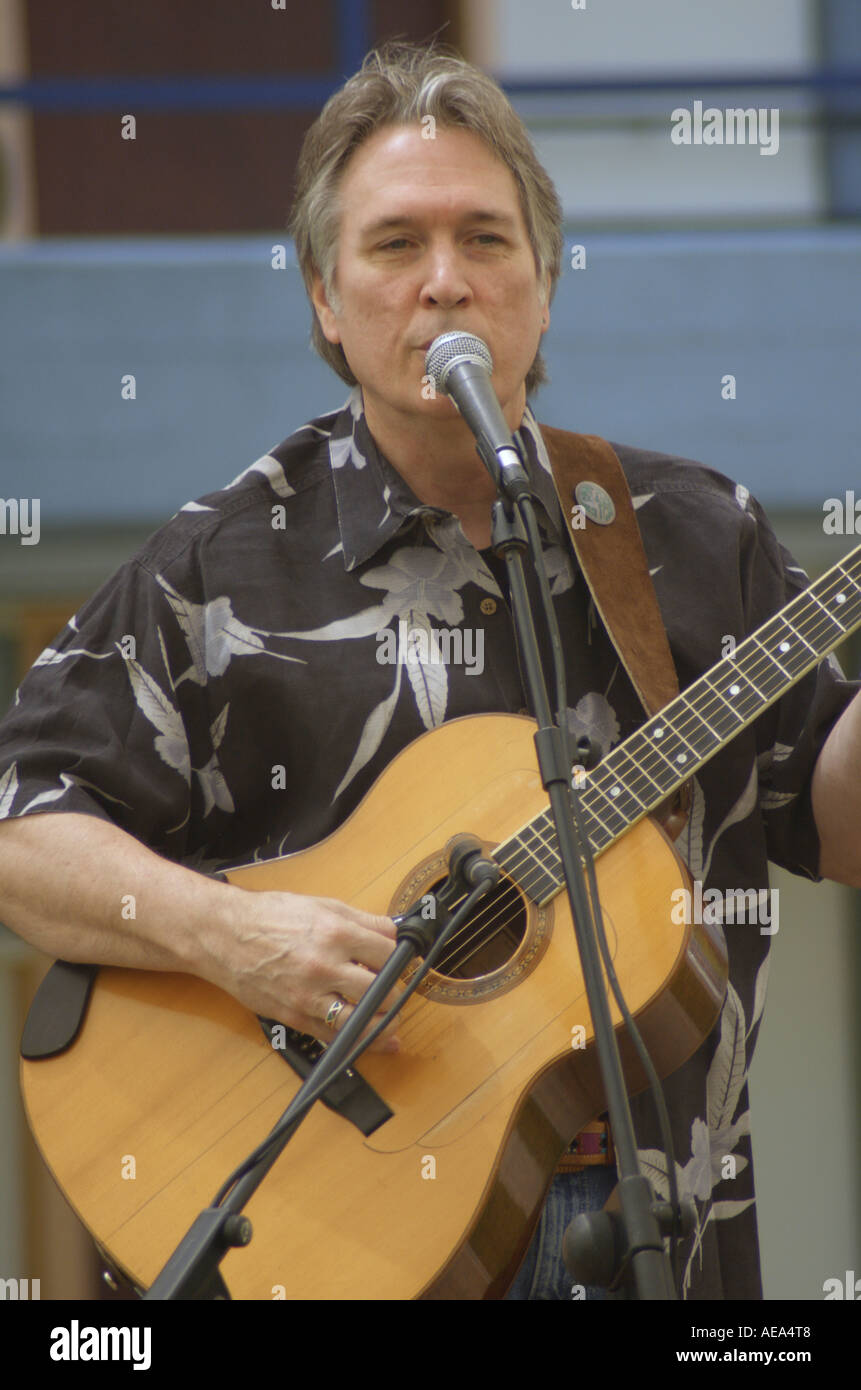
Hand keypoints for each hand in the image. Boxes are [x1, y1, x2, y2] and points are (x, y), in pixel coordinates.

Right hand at [203, 888, 402, 1051]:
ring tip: (390, 1020)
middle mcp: (324, 965)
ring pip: (361, 1021)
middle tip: (396, 991)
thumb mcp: (322, 905)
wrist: (224, 935)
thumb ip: (362, 919)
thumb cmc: (270, 917)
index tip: (400, 963)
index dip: (400, 959)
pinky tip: (374, 1041)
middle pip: (381, 990)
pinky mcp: (294, 1016)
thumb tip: (393, 931)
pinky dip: (358, 1042)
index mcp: (335, 933)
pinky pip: (333, 1037)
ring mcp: (309, 995)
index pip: (388, 954)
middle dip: (395, 993)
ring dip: (383, 1025)